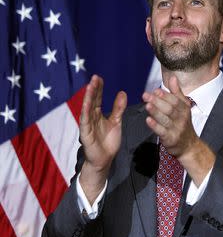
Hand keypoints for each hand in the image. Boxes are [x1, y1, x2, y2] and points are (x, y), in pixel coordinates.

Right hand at [78, 75, 126, 201]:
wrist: (105, 159)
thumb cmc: (108, 141)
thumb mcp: (116, 122)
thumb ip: (118, 108)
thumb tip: (122, 92)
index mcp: (97, 114)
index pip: (97, 98)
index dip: (98, 88)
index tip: (99, 78)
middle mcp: (91, 118)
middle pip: (91, 101)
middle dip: (93, 89)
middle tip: (95, 77)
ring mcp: (87, 125)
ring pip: (87, 109)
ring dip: (88, 98)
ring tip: (90, 86)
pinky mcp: (85, 134)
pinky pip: (85, 122)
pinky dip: (85, 113)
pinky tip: (86, 104)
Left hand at [142, 76, 214, 185]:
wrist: (189, 146)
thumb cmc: (182, 124)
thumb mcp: (183, 108)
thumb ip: (177, 93)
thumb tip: (173, 78)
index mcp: (184, 109)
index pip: (175, 100)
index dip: (165, 95)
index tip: (155, 91)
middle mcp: (182, 118)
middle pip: (170, 108)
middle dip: (157, 101)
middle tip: (146, 95)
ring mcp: (177, 129)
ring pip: (166, 119)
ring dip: (156, 112)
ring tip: (147, 105)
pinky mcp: (171, 139)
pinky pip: (162, 131)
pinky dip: (155, 126)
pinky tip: (148, 120)